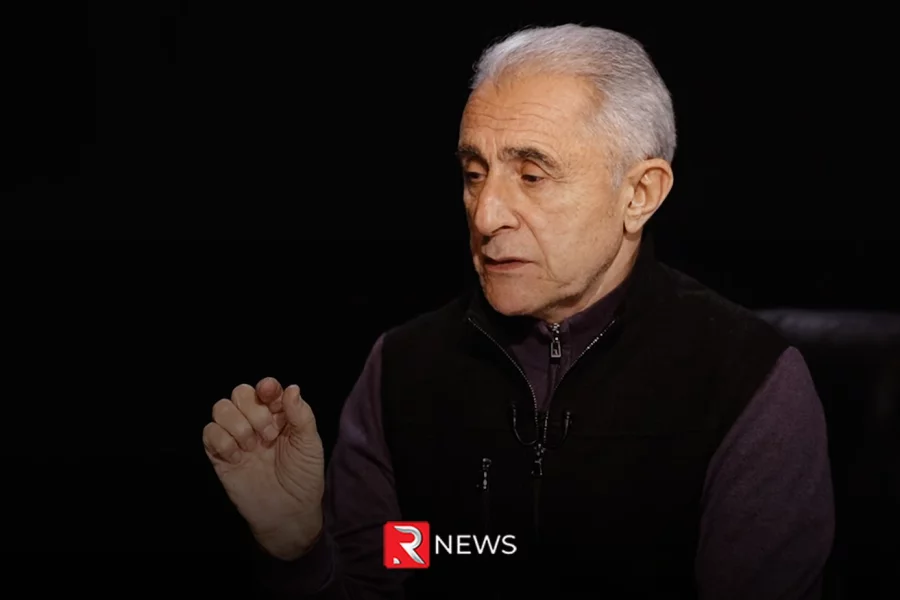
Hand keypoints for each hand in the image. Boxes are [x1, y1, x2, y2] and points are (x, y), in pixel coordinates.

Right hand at [202, 378, 324, 560]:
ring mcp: (236, 438)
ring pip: (221, 408)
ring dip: (237, 424)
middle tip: (268, 434)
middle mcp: (255, 422)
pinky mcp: (220, 455)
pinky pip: (209, 433)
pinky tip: (238, 458)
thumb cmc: (303, 477)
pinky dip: (223, 441)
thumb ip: (301, 415)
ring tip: (253, 446)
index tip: (269, 392)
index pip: (266, 389)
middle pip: (240, 393)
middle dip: (253, 409)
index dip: (266, 387)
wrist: (288, 512)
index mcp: (279, 415)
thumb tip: (291, 388)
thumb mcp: (309, 444)